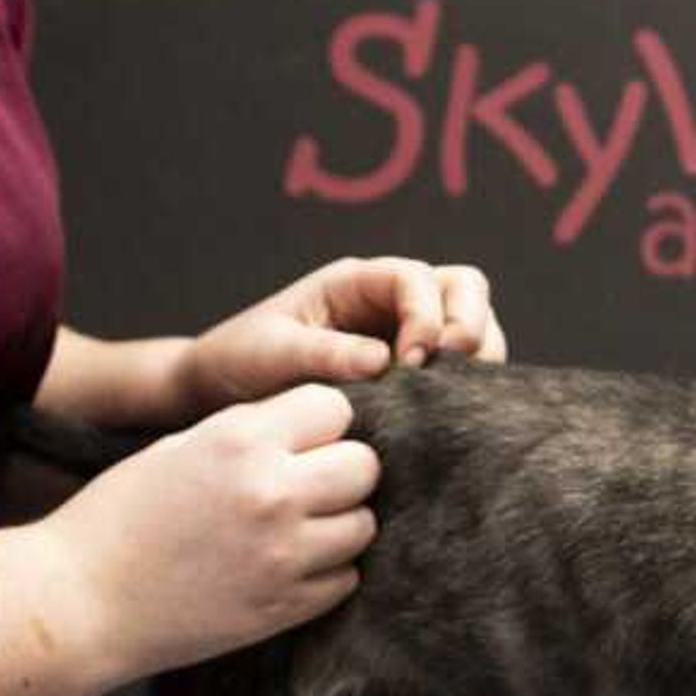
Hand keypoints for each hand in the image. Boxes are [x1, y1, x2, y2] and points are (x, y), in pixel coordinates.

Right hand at [53, 384, 380, 676]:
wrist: (78, 602)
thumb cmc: (118, 519)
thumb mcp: (183, 447)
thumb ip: (253, 433)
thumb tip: (319, 426)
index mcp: (240, 440)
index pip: (335, 407)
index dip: (320, 423)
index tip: (302, 440)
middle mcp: (272, 493)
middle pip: (365, 466)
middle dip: (341, 471)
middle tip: (307, 485)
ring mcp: (283, 555)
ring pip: (363, 526)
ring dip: (338, 525)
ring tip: (293, 529)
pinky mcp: (283, 608)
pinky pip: (344, 580)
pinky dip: (324, 574)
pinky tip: (283, 567)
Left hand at [173, 256, 506, 408]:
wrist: (220, 391)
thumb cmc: (240, 359)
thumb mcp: (273, 352)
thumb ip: (325, 353)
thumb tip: (382, 361)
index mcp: (356, 282)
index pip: (417, 278)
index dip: (426, 315)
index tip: (409, 364)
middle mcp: (389, 301)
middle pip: (464, 289)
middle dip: (469, 326)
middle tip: (447, 373)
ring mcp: (405, 334)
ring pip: (473, 327)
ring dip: (475, 358)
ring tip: (451, 400)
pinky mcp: (412, 374)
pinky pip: (458, 370)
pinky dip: (463, 387)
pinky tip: (442, 417)